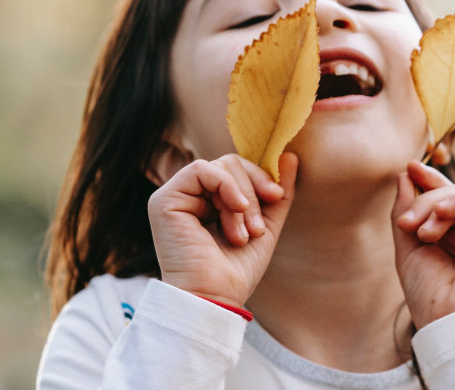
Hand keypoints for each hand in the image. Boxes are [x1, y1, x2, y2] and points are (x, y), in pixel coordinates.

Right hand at [147, 153, 297, 306]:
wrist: (215, 299)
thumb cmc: (236, 271)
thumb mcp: (266, 225)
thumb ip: (277, 193)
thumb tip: (290, 156)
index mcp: (208, 201)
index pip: (237, 169)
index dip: (260, 177)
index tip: (277, 197)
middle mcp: (189, 196)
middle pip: (231, 164)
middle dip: (252, 193)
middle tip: (257, 229)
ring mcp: (175, 196)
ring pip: (221, 166)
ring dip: (242, 200)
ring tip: (243, 234)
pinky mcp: (164, 200)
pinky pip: (201, 169)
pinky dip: (226, 186)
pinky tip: (234, 210)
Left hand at [391, 161, 454, 328]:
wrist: (452, 326)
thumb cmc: (430, 296)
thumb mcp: (408, 248)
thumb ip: (407, 211)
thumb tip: (405, 175)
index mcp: (452, 239)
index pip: (442, 200)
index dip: (427, 181)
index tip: (408, 169)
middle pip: (451, 196)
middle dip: (424, 201)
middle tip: (405, 223)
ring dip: (439, 204)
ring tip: (423, 231)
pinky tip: (444, 213)